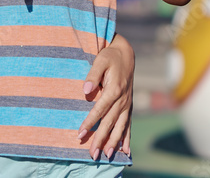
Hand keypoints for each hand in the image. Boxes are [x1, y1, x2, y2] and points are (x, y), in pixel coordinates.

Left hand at [78, 40, 133, 160]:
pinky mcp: (129, 106)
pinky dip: (126, 138)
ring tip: (106, 155)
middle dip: (100, 138)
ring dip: (113, 142)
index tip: (80, 134)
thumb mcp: (100, 60)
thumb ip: (92, 75)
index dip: (90, 122)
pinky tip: (126, 151)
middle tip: (92, 153)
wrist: (126, 54)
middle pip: (110, 122)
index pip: (99, 110)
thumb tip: (85, 91)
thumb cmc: (110, 56)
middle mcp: (122, 99)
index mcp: (114, 89)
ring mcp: (127, 104)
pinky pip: (128, 124)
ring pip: (120, 126)